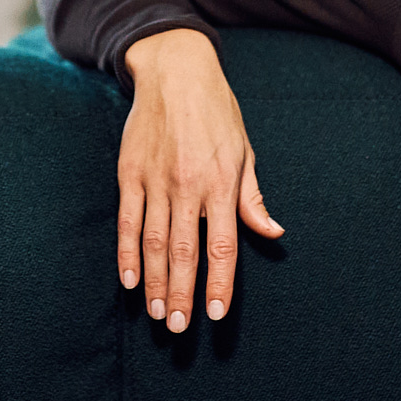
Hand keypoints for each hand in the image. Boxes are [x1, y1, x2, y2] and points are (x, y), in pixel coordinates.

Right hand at [118, 30, 283, 332]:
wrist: (175, 72)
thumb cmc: (217, 113)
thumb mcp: (244, 151)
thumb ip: (252, 197)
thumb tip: (273, 232)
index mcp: (221, 183)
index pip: (222, 246)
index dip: (217, 283)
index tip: (213, 314)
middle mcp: (187, 186)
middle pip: (185, 252)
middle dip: (182, 294)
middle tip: (179, 328)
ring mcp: (155, 181)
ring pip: (154, 243)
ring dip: (155, 282)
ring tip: (157, 313)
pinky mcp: (130, 174)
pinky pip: (127, 221)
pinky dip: (127, 253)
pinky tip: (130, 280)